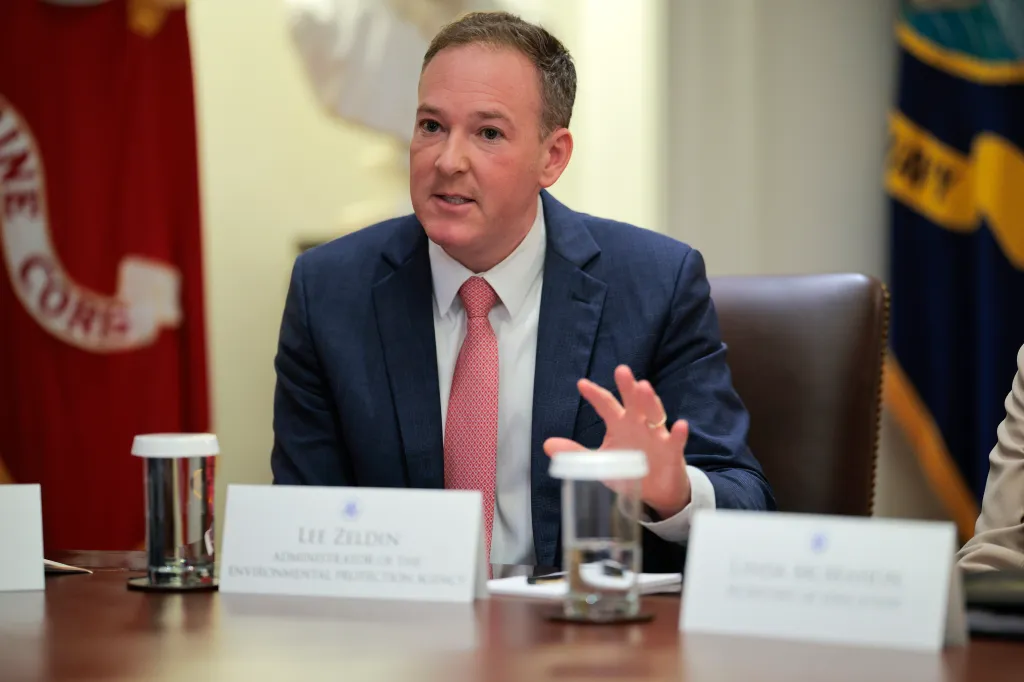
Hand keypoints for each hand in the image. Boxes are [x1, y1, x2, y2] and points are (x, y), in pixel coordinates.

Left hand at [543, 365, 691, 517]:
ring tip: (644, 387)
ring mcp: (657, 435)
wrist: (655, 491)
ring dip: (650, 401)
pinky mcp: (672, 451)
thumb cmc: (628, 469)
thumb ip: (576, 452)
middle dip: (627, 386)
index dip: (595, 395)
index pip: (606, 405)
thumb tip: (547, 444)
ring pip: (654, 414)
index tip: (582, 384)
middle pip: (633, 401)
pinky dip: (679, 433)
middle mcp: (638, 424)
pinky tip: (680, 425)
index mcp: (619, 424)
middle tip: (621, 370)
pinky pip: (676, 440)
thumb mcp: (599, 462)